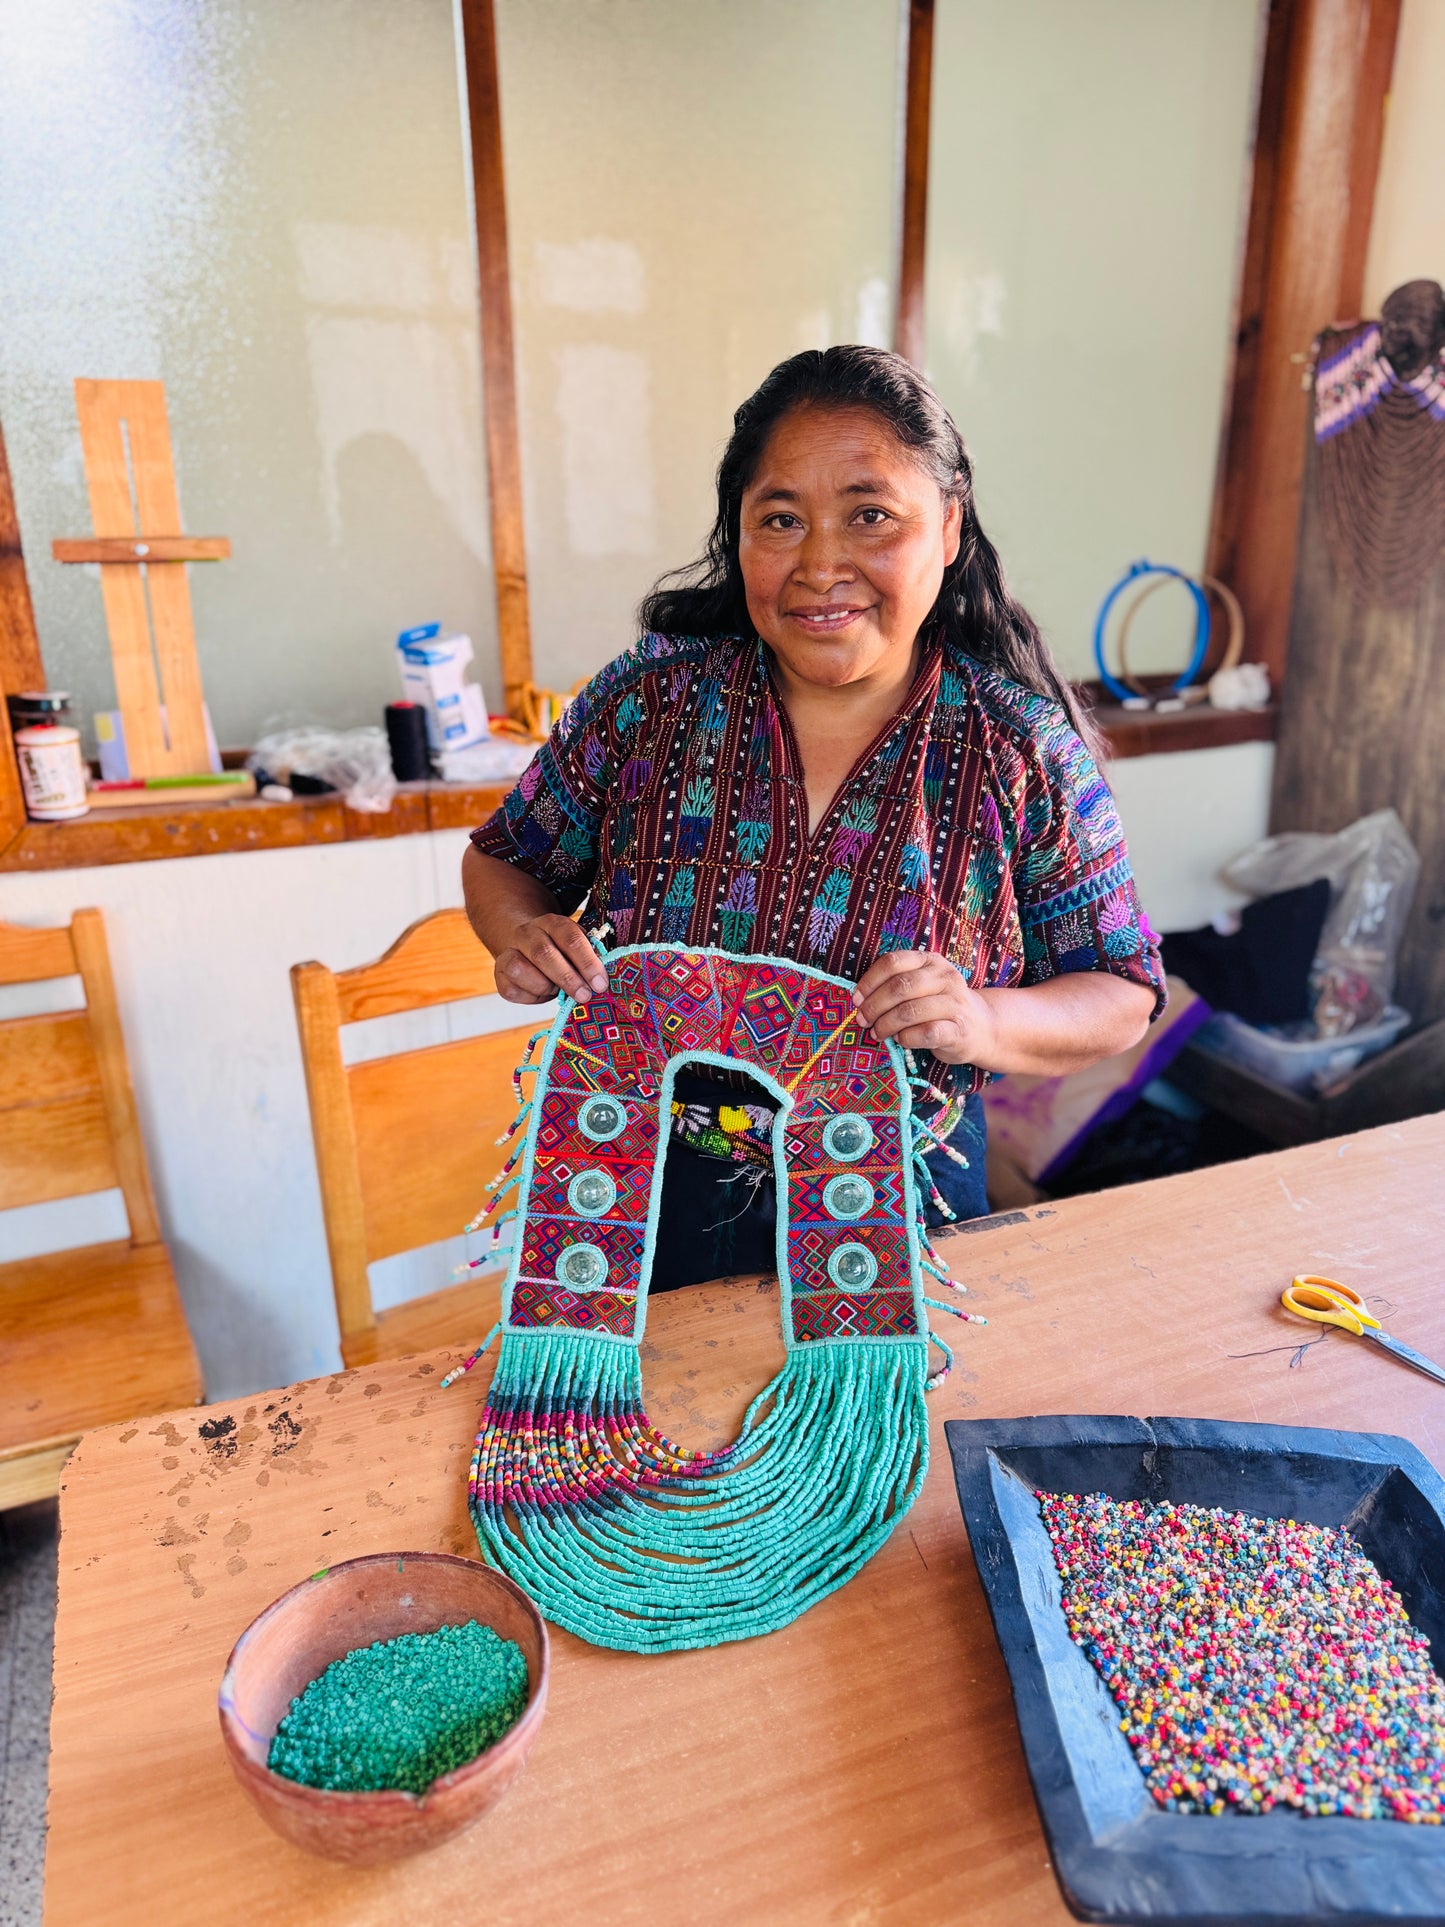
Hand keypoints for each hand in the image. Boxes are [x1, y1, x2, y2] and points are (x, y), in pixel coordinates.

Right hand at [493, 914, 607, 1005]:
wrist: (526, 949)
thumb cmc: (560, 954)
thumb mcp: (577, 949)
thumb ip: (589, 958)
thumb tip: (601, 979)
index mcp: (552, 923)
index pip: (570, 938)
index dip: (587, 962)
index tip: (600, 984)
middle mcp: (528, 934)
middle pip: (544, 953)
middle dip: (568, 978)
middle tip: (584, 996)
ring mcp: (510, 952)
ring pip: (520, 970)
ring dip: (544, 986)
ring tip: (558, 991)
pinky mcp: (500, 975)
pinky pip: (512, 990)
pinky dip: (530, 997)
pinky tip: (542, 993)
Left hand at [852, 951, 992, 1064]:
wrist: (979, 1027)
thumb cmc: (938, 1006)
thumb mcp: (921, 986)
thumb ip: (896, 984)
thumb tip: (858, 999)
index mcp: (930, 961)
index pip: (893, 962)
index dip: (870, 981)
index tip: (856, 999)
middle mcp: (945, 977)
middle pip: (900, 987)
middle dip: (874, 1006)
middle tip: (862, 1020)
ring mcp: (955, 1003)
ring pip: (910, 1011)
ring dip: (886, 1025)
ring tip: (877, 1033)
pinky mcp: (959, 1029)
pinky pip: (925, 1033)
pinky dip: (906, 1039)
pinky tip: (900, 1041)